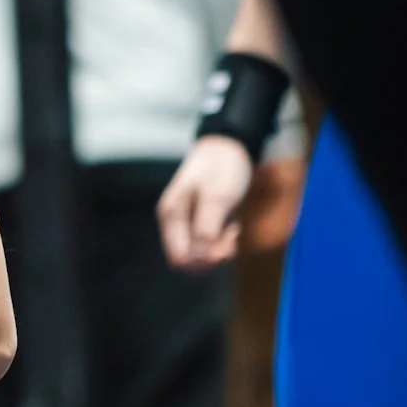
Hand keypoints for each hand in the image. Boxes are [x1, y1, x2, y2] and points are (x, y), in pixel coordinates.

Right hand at [157, 136, 254, 271]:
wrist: (230, 146)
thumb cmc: (222, 166)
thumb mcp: (217, 196)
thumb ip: (207, 228)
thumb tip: (203, 258)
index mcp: (171, 214)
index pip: (179, 257)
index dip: (203, 260)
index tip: (226, 244)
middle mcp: (175, 223)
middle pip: (188, 261)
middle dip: (213, 256)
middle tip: (232, 236)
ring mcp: (187, 224)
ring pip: (200, 256)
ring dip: (220, 249)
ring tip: (234, 229)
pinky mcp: (201, 224)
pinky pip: (209, 246)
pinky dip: (224, 242)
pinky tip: (234, 226)